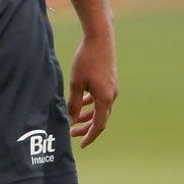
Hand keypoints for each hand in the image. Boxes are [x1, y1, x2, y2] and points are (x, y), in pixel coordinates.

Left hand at [68, 26, 117, 147]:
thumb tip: (71, 120)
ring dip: (88, 116)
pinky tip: (81, 102)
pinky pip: (101, 98)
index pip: (99, 125)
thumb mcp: (76, 83)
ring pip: (100, 108)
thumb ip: (74, 103)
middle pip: (100, 118)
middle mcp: (111, 95)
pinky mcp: (109, 80)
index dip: (90, 136)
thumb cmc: (86, 59)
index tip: (81, 145)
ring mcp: (112, 87)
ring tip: (74, 120)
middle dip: (86, 128)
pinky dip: (91, 103)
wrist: (100, 38)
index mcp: (105, 98)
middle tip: (73, 134)